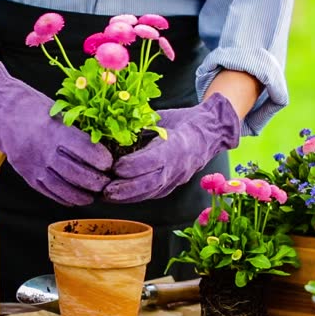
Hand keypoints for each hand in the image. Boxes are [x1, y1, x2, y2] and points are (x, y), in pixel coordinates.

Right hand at [0, 62, 112, 205]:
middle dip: (97, 181)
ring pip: (65, 188)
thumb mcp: (58, 113)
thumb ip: (76, 132)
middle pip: (78, 173)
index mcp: (56, 131)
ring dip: (83, 195)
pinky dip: (66, 198)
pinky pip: (50, 193)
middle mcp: (45, 151)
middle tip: (106, 182)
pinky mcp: (28, 176)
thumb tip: (102, 147)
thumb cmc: (34, 108)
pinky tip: (76, 198)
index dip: (101, 160)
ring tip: (94, 194)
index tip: (110, 164)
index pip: (86, 151)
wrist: (1, 112)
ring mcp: (36, 166)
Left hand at [104, 93, 240, 202]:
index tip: (115, 167)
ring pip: (152, 192)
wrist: (209, 134)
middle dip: (127, 189)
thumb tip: (114, 131)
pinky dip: (135, 198)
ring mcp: (177, 178)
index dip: (134, 166)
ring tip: (106, 197)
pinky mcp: (172, 186)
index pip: (154, 160)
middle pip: (152, 182)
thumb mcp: (162, 118)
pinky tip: (118, 198)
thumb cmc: (182, 121)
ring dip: (128, 197)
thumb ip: (141, 126)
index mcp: (177, 145)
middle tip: (105, 191)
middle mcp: (178, 166)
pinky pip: (153, 194)